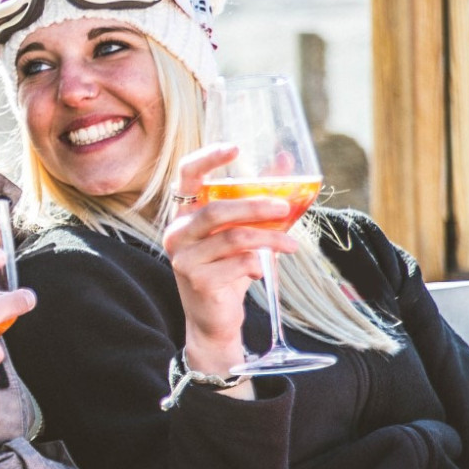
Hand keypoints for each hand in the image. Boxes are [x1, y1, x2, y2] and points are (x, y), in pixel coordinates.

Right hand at [162, 143, 303, 377]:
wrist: (213, 319)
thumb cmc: (227, 269)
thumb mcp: (242, 231)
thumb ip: (258, 197)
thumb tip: (284, 160)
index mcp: (184, 213)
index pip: (187, 175)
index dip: (208, 158)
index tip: (236, 148)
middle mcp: (177, 232)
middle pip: (217, 209)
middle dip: (256, 206)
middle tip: (285, 207)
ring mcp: (184, 258)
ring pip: (234, 237)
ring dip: (269, 239)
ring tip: (291, 245)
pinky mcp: (197, 280)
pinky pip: (238, 263)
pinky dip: (258, 264)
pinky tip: (261, 270)